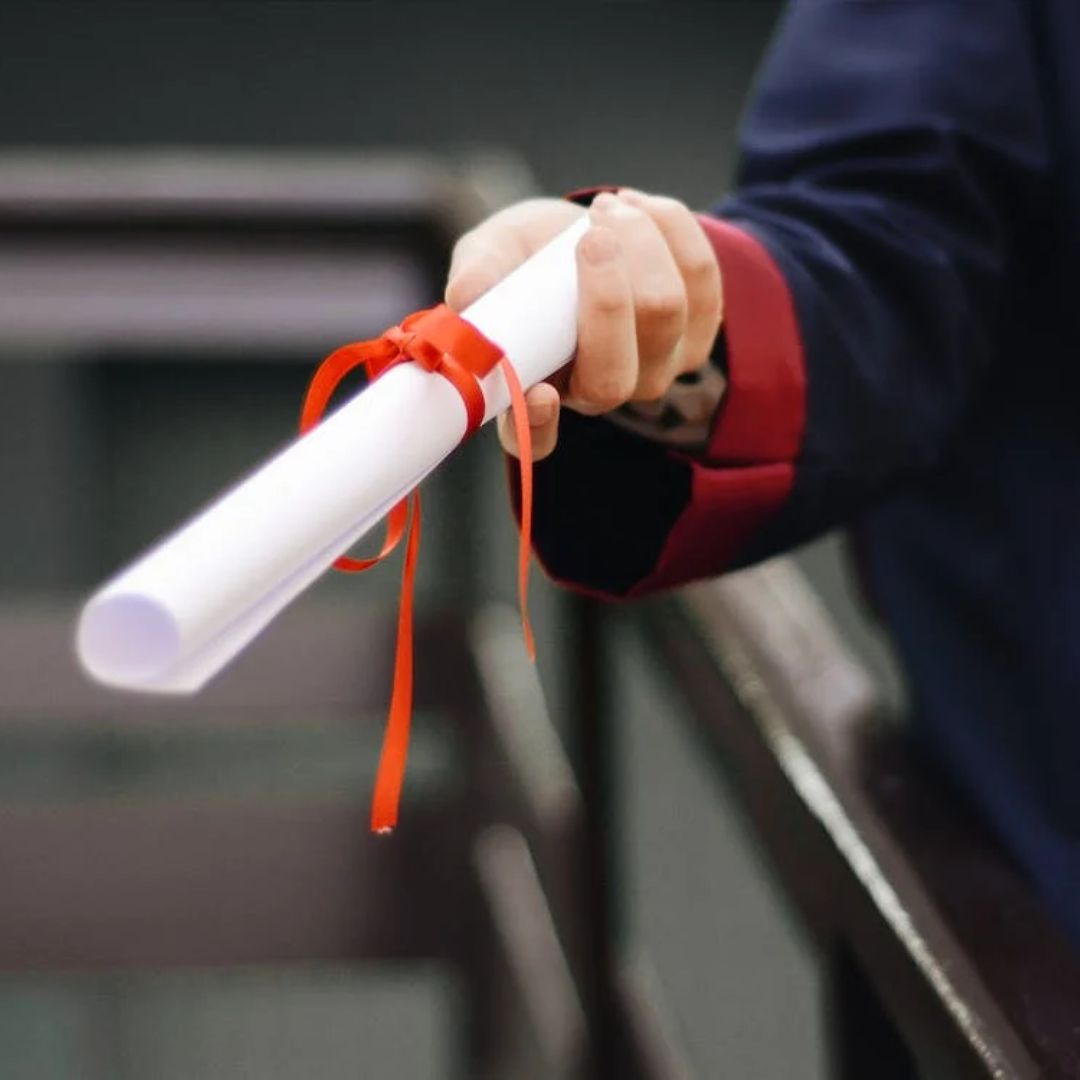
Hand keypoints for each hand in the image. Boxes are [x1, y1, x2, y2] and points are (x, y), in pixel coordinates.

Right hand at [444, 189, 723, 458]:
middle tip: (589, 234)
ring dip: (639, 243)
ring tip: (605, 209)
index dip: (540, 425)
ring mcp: (656, 368)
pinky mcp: (698, 330)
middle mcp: (599, 393)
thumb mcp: (490, 256)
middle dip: (606, 294)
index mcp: (538, 393)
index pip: (536, 438)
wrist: (581, 231)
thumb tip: (466, 296)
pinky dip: (671, 228)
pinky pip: (701, 276)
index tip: (539, 393)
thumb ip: (478, 276)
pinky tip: (637, 208)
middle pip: (615, 371)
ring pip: (665, 312)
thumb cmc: (526, 257)